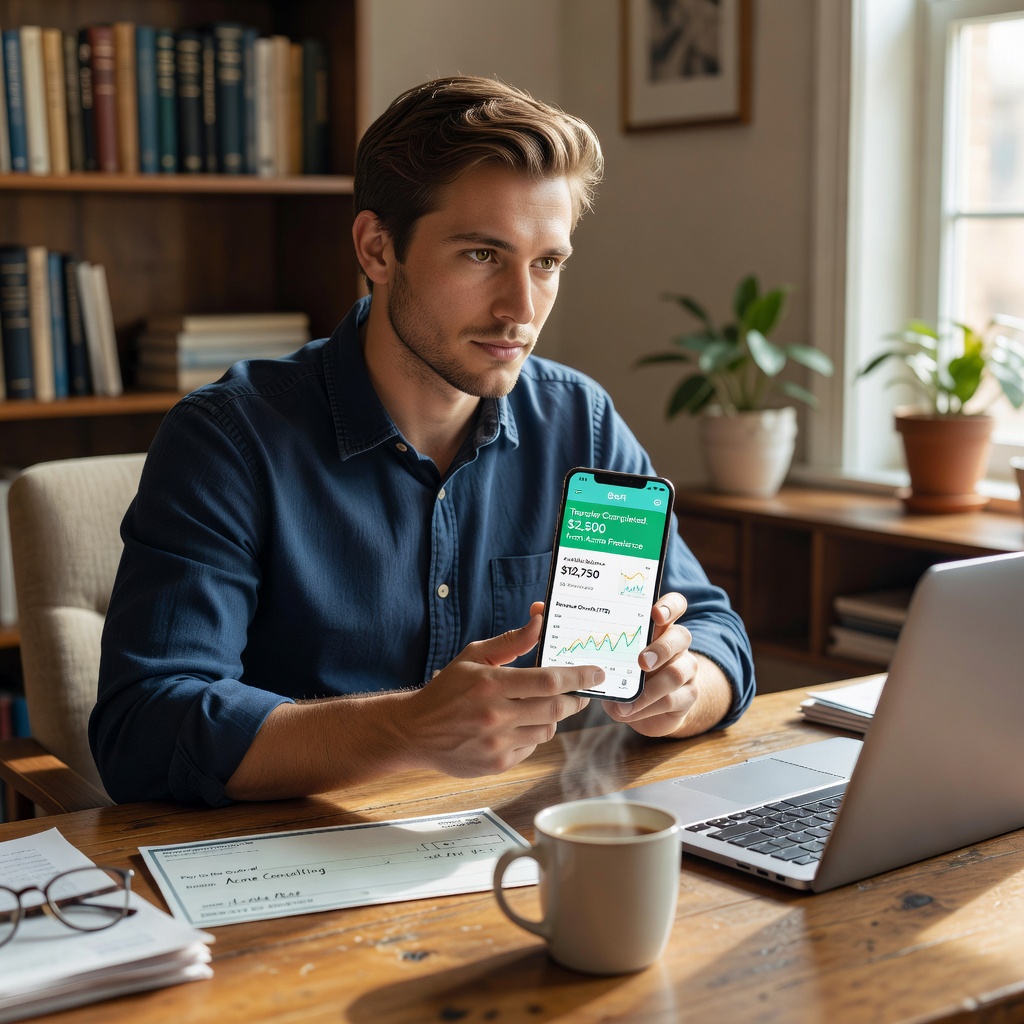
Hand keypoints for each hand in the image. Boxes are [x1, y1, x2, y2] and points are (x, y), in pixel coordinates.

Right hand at [398, 612, 596, 776]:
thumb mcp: (474, 657)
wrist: (415, 732)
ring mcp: (497, 743)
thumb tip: (540, 621)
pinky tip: (518, 725)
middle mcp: (495, 716)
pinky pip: (531, 747)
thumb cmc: (447, 689)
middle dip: (576, 698)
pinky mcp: (497, 764)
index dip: (579, 677)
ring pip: (547, 730)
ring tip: (543, 706)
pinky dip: (533, 735)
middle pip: (556, 708)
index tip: (597, 673)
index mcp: (491, 684)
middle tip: (582, 691)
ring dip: (553, 717)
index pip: (549, 680)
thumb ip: (512, 641)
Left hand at [601, 592, 701, 737]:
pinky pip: (673, 699)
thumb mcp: (617, 662)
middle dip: (661, 648)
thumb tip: (585, 663)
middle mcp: (677, 645)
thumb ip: (609, 656)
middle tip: (641, 662)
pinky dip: (648, 707)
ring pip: (678, 672)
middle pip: (681, 636)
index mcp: (660, 628)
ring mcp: (687, 669)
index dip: (670, 606)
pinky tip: (630, 711)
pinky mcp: (689, 694)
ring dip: (651, 689)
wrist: (650, 709)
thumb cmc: (628, 676)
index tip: (655, 614)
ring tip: (628, 702)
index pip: (675, 605)